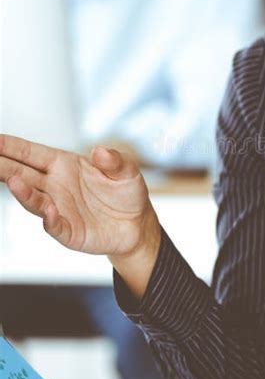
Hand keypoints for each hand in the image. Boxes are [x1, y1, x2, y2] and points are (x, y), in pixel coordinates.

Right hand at [0, 134, 160, 296]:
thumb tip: (100, 151)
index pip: (30, 153)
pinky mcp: (69, 231)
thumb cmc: (125, 192)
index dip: (11, 146)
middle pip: (21, 175)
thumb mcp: (127, 171)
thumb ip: (114, 161)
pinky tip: (48, 213)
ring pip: (34, 201)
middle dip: (2, 166)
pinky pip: (55, 226)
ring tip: (12, 181)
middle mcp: (54, 186)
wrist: (136, 225)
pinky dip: (50, 220)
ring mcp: (59, 209)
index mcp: (63, 165)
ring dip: (23, 192)